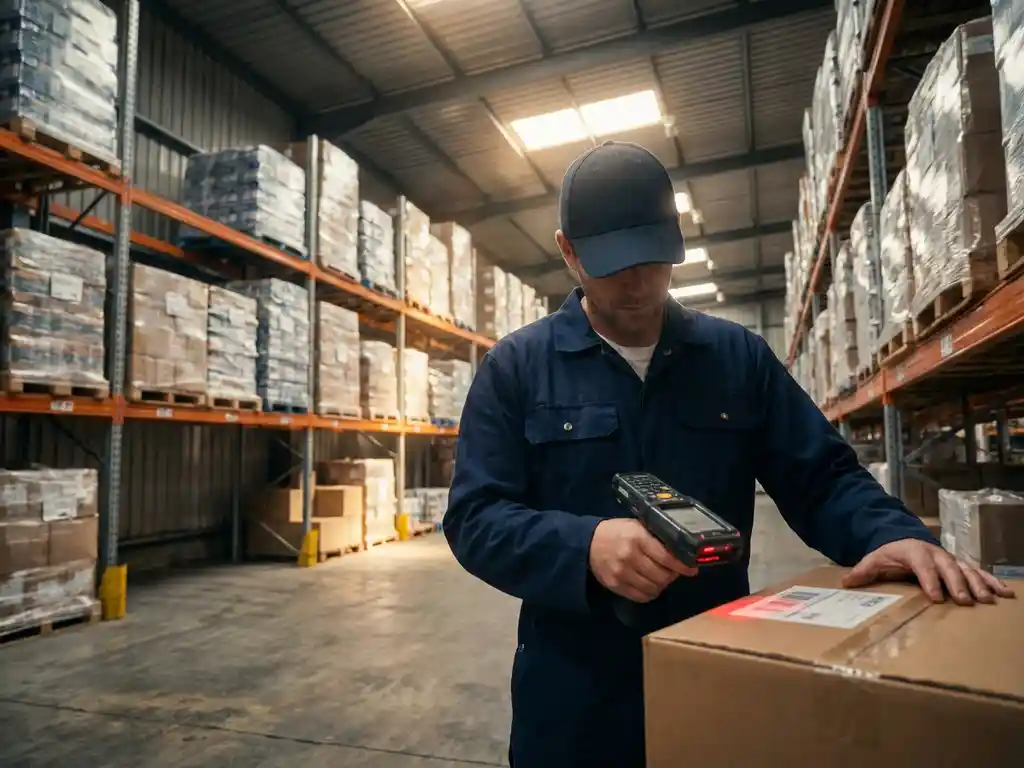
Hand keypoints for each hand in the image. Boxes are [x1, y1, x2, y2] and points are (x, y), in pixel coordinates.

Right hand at [589, 518, 696, 602]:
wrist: (587, 542)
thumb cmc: (617, 532)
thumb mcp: (636, 526)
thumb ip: (655, 538)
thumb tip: (680, 552)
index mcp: (638, 538)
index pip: (667, 557)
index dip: (683, 566)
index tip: (692, 569)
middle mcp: (630, 556)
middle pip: (662, 576)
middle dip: (672, 576)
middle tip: (672, 572)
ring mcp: (622, 573)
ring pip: (653, 588)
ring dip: (661, 585)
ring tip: (660, 578)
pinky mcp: (615, 585)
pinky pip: (641, 597)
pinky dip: (650, 593)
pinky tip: (650, 586)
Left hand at [842, 538, 1015, 604]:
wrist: (904, 539)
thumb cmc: (890, 553)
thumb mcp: (874, 559)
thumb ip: (863, 571)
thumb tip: (846, 582)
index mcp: (915, 553)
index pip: (923, 567)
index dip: (929, 581)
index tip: (935, 597)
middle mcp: (936, 554)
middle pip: (949, 568)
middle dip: (957, 584)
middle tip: (964, 601)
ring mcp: (950, 559)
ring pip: (967, 569)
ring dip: (979, 584)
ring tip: (990, 600)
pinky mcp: (960, 565)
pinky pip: (978, 572)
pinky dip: (991, 581)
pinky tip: (1005, 593)